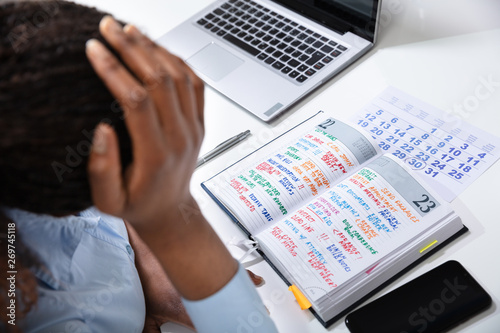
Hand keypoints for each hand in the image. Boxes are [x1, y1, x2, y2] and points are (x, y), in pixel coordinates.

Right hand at [86, 16, 237, 301]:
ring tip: (129, 30)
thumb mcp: (108, 201)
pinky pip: (195, 84)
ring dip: (154, 49)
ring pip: (180, 77)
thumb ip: (102, 169)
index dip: (115, 71)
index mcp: (157, 156)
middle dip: (132, 49)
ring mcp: (195, 128)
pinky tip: (158, 48)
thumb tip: (102, 129)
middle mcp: (181, 137)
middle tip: (108, 27)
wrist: (171, 211)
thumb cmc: (138, 204)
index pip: (137, 101)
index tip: (94, 49)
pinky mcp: (200, 122)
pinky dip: (177, 61)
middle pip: (160, 80)